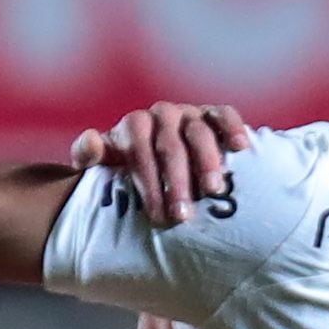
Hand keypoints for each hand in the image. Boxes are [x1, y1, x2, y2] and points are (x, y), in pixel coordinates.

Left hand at [71, 101, 252, 227]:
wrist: (157, 163)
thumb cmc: (128, 175)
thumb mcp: (102, 169)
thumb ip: (87, 158)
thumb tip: (91, 144)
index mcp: (132, 126)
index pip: (138, 150)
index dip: (148, 183)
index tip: (156, 216)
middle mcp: (161, 115)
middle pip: (169, 146)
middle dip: (176, 182)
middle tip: (183, 215)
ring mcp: (188, 113)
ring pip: (198, 132)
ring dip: (206, 161)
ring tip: (213, 190)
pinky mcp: (212, 115)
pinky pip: (224, 115)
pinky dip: (233, 128)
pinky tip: (241, 149)